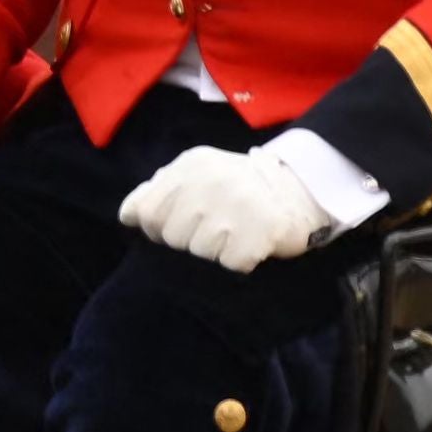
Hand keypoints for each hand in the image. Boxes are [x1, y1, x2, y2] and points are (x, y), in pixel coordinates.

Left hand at [117, 145, 328, 272]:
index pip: (146, 213)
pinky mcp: (258, 233)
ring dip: (215, 255)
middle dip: (189, 242)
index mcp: (191, 165)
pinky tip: (249, 247)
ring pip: (199, 253)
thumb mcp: (199, 174)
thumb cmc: (242, 189)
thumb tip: (128, 214)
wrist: (302, 191)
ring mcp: (235, 206)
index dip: (158, 229)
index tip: (181, 227)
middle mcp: (210, 181)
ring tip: (234, 238)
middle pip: (171, 237)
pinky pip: (229, 265)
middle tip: (216, 232)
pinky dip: (239, 264)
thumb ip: (160, 190)